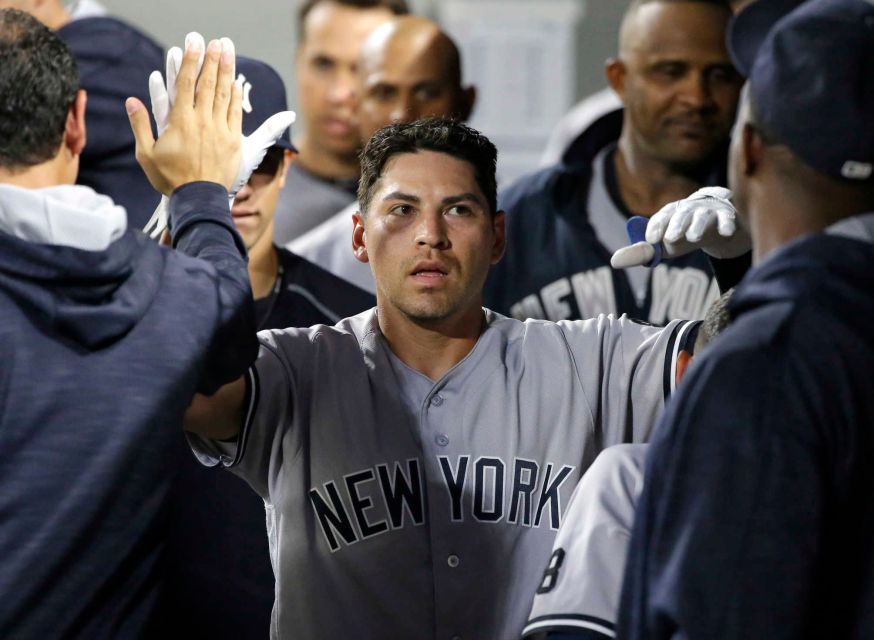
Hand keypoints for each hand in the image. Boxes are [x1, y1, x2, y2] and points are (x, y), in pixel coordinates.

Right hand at [128, 36, 242, 194]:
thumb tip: (131, 101)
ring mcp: (219, 130)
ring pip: (224, 95)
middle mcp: (202, 121)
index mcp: (181, 121)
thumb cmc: (170, 179)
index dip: (190, 61)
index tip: (193, 44)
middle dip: (212, 60)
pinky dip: (235, 97)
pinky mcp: (233, 141)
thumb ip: (140, 125)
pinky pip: (235, 114)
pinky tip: (235, 83)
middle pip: (208, 84)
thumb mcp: (146, 154)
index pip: (185, 84)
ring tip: (229, 53)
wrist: (198, 199)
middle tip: (216, 42)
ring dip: (226, 72)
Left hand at [611, 187, 750, 268]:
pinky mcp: (726, 215)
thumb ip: (640, 252)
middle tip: (670, 240)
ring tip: (693, 238)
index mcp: (669, 213)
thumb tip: (614, 261)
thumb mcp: (661, 246)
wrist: (714, 228)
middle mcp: (687, 209)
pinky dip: (726, 224)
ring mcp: (708, 211)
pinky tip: (725, 233)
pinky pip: (727, 217)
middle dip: (675, 225)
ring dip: (697, 226)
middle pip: (681, 214)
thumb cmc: (681, 236)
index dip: (655, 226)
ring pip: (702, 216)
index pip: (660, 217)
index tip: (651, 240)